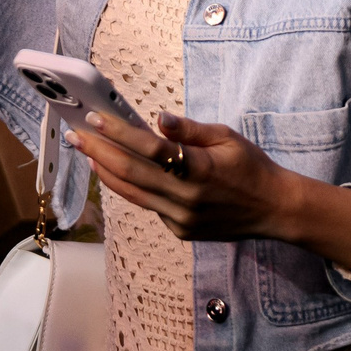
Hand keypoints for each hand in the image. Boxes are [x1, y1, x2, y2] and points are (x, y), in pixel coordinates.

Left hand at [69, 109, 350, 269]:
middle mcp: (186, 197)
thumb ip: (190, 130)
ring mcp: (180, 219)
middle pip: (131, 172)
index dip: (118, 133)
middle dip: (99, 151)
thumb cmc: (251, 167)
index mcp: (199, 169)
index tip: (95, 119)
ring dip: (106, 172)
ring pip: (132, 194)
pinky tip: (118, 173)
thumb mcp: (227, 137)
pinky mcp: (180, 231)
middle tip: (76, 135)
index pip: (148, 148)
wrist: (273, 210)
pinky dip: (131, 188)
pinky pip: (149, 206)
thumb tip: (157, 118)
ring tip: (88, 153)